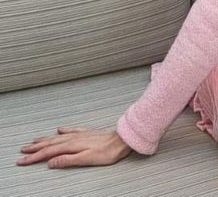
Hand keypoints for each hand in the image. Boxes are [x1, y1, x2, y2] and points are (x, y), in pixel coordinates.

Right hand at [16, 127, 130, 167]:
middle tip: (22, 152)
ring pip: (57, 137)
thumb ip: (67, 160)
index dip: (34, 157)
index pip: (48, 152)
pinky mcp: (86, 133)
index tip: (22, 161)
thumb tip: (51, 162)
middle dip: (35, 148)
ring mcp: (80, 134)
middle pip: (50, 144)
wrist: (121, 140)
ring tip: (34, 141)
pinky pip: (70, 131)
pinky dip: (62, 131)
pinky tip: (59, 129)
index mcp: (71, 145)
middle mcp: (73, 138)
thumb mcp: (86, 159)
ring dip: (44, 140)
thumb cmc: (106, 152)